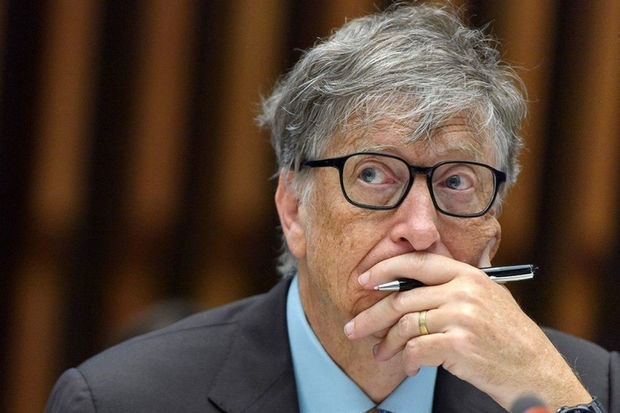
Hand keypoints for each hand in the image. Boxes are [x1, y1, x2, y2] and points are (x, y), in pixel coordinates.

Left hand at [344, 252, 591, 409]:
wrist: (536, 371)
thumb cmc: (510, 337)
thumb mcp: (491, 297)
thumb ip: (458, 284)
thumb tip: (417, 278)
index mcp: (468, 275)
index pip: (417, 262)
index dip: (385, 268)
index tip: (364, 279)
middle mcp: (463, 290)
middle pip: (402, 299)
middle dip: (371, 316)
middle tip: (353, 328)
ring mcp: (461, 316)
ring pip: (404, 326)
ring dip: (387, 344)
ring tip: (380, 354)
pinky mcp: (458, 344)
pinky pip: (415, 350)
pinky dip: (407, 361)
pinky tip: (410, 368)